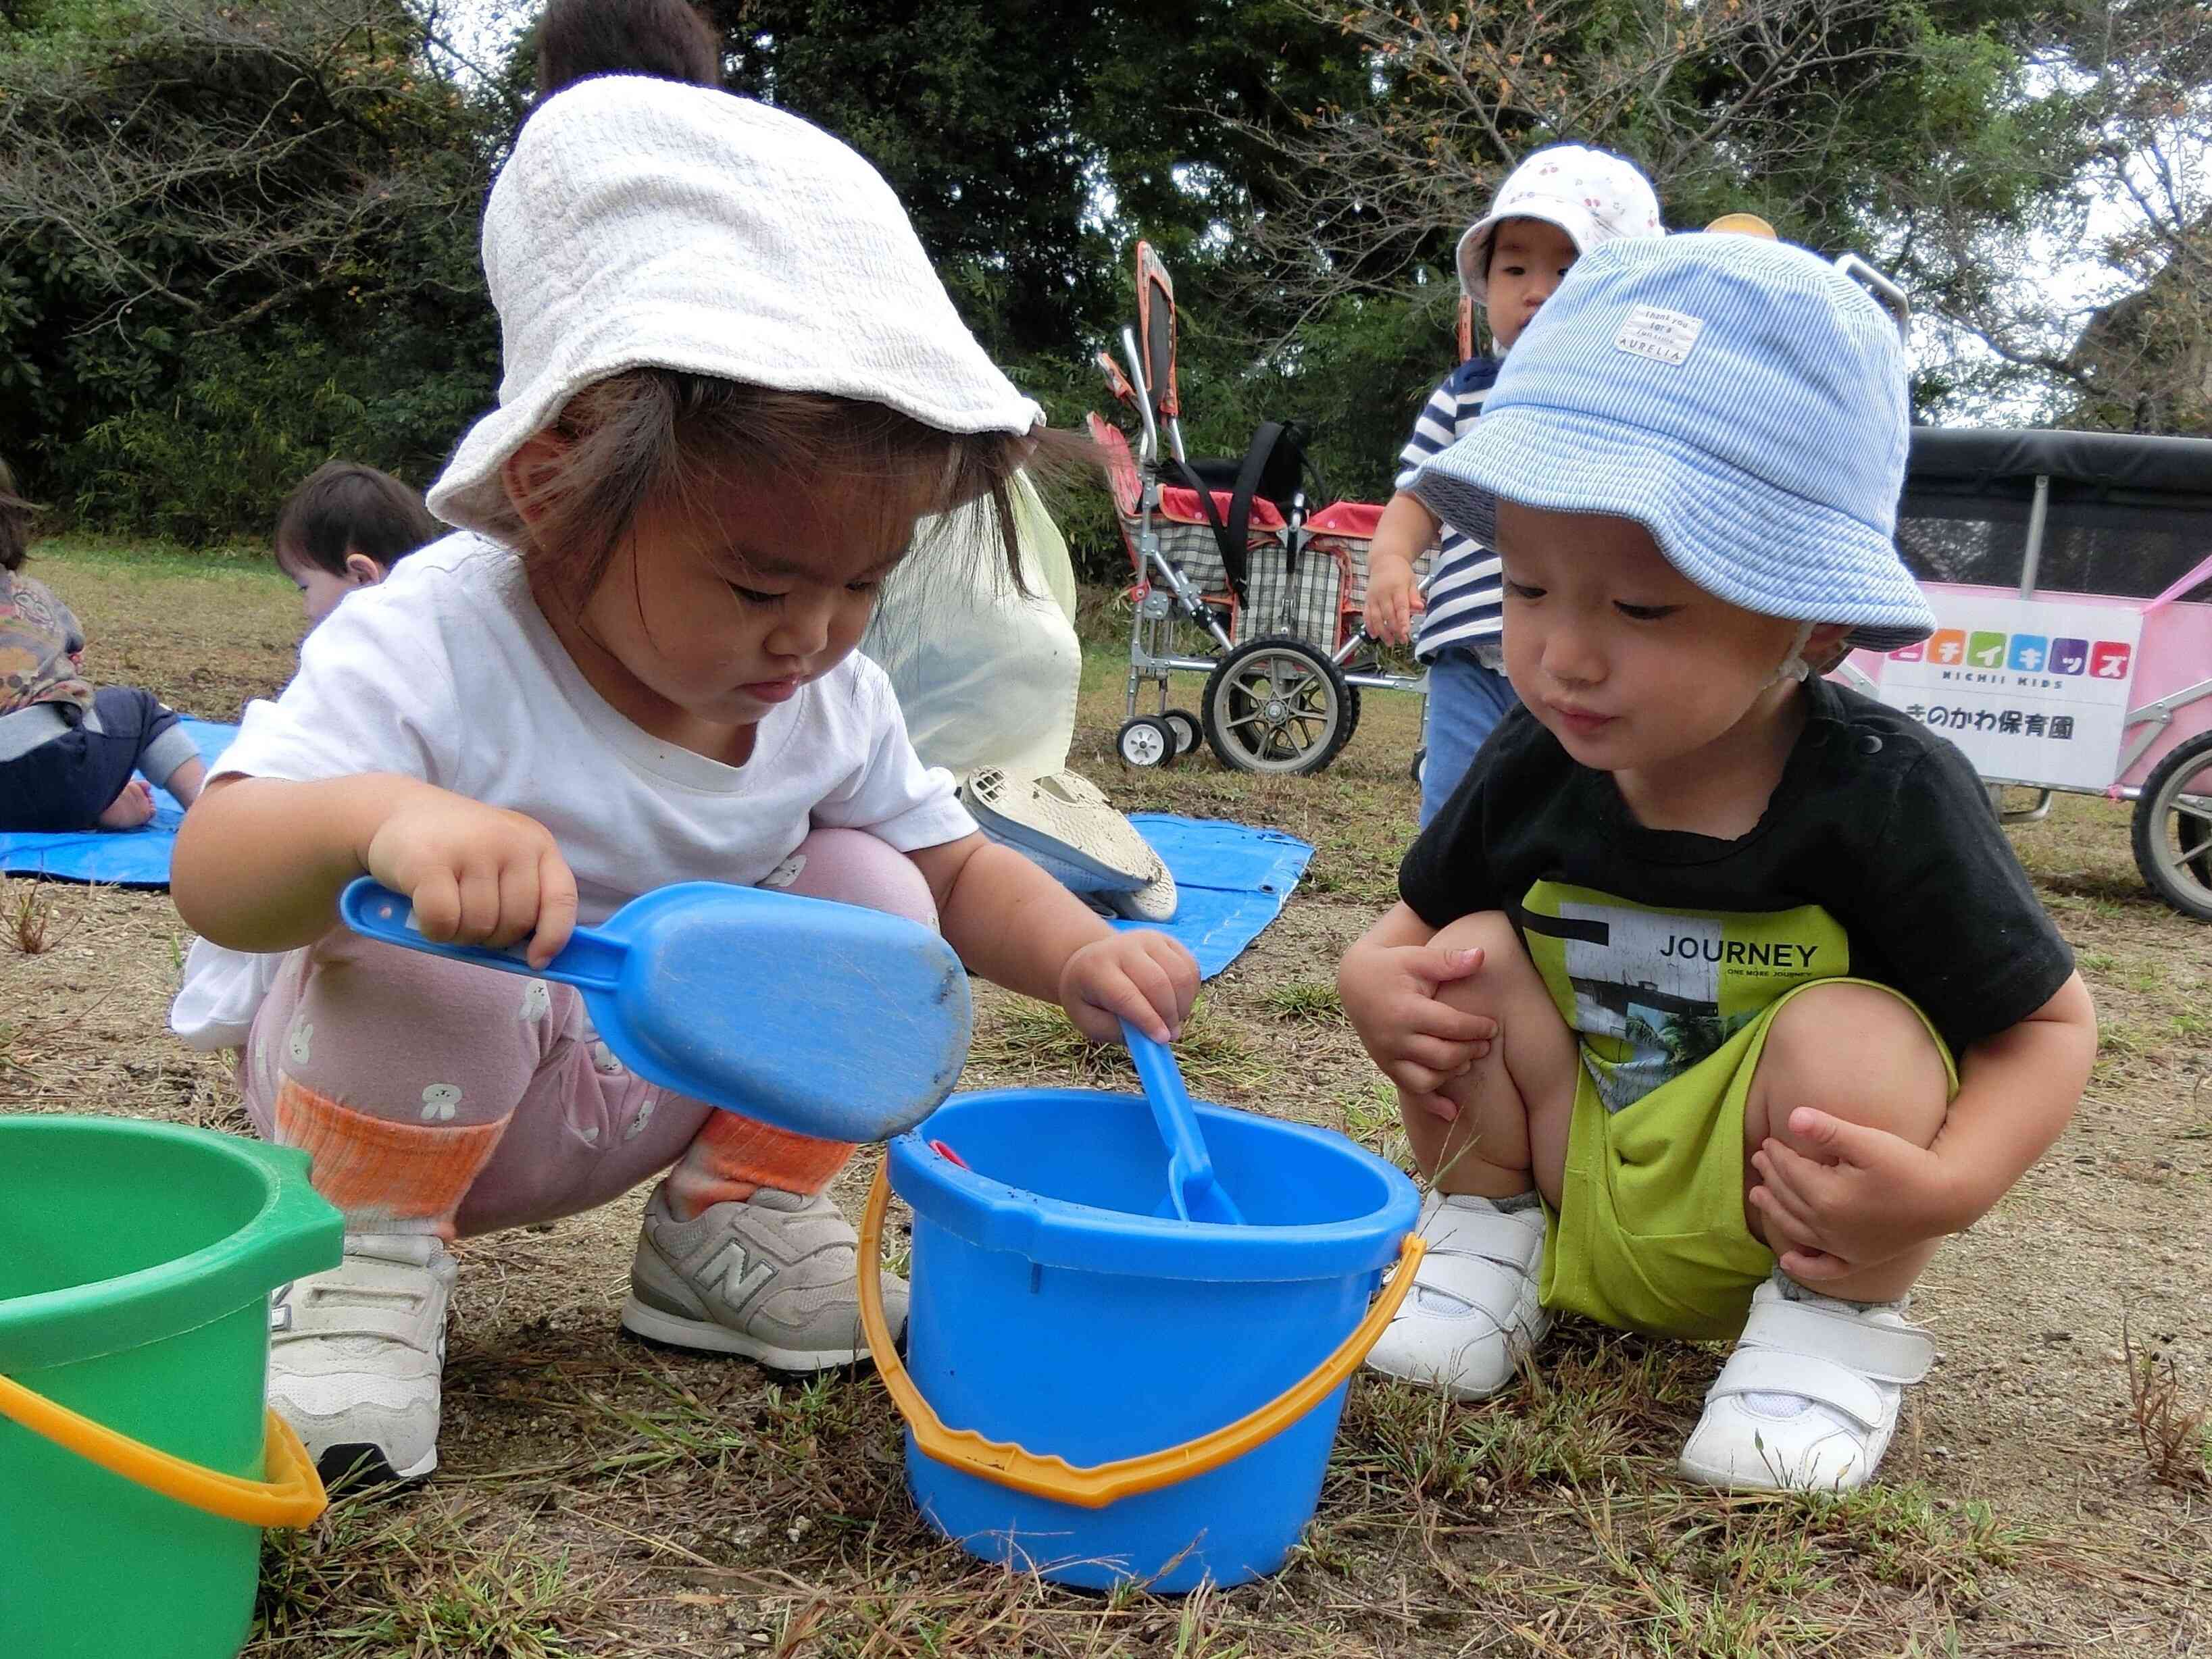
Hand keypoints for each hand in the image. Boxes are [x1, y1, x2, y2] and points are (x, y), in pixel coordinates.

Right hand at [360, 785, 578, 968]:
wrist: (398, 810)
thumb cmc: (458, 847)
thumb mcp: (502, 858)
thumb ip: (522, 896)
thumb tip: (534, 956)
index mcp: (537, 843)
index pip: (561, 899)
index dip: (553, 937)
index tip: (536, 960)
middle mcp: (510, 841)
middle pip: (516, 923)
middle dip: (492, 938)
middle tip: (470, 921)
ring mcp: (471, 849)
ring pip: (479, 927)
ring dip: (459, 935)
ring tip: (446, 911)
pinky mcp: (429, 861)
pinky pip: (444, 922)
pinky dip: (434, 931)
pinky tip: (424, 912)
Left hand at [1059, 929, 1199, 1044]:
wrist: (1095, 961)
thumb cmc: (1091, 997)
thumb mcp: (1089, 1020)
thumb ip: (1117, 1031)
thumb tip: (1155, 1037)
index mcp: (1096, 967)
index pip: (1125, 995)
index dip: (1147, 1019)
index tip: (1162, 1039)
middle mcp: (1123, 947)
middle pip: (1158, 983)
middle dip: (1169, 1015)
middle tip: (1169, 1036)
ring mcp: (1149, 940)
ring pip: (1181, 975)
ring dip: (1183, 1005)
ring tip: (1171, 1019)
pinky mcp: (1168, 940)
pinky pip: (1191, 968)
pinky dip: (1191, 992)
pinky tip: (1177, 1002)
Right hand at [1338, 941, 1496, 1118]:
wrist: (1355, 982)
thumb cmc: (1392, 967)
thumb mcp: (1417, 958)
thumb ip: (1449, 960)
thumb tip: (1481, 955)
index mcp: (1405, 1011)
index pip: (1450, 1027)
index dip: (1477, 1028)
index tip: (1493, 1026)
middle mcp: (1394, 1039)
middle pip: (1443, 1056)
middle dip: (1470, 1051)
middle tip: (1486, 1044)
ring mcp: (1388, 1057)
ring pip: (1427, 1080)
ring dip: (1453, 1073)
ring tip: (1469, 1060)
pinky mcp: (1387, 1067)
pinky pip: (1410, 1092)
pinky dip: (1432, 1105)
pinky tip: (1452, 1113)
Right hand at [1362, 554, 1422, 646]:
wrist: (1384, 561)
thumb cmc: (1400, 572)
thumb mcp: (1412, 581)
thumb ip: (1415, 596)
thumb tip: (1420, 608)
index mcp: (1396, 587)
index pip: (1400, 607)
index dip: (1403, 621)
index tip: (1406, 632)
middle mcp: (1383, 593)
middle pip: (1388, 615)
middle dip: (1395, 630)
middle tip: (1402, 640)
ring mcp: (1373, 597)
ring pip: (1376, 618)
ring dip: (1382, 632)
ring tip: (1389, 642)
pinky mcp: (1367, 600)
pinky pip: (1366, 615)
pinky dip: (1369, 626)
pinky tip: (1374, 635)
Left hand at [1748, 1108, 1962, 1281]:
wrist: (1947, 1198)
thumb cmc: (1908, 1165)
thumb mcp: (1868, 1141)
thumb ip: (1828, 1129)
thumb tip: (1791, 1117)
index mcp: (1826, 1196)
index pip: (1790, 1171)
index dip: (1776, 1154)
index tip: (1768, 1141)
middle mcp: (1828, 1226)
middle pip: (1788, 1197)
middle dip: (1770, 1176)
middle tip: (1759, 1159)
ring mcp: (1842, 1246)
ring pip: (1796, 1228)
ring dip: (1773, 1211)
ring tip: (1757, 1196)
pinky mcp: (1859, 1258)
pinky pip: (1826, 1267)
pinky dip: (1805, 1266)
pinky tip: (1787, 1261)